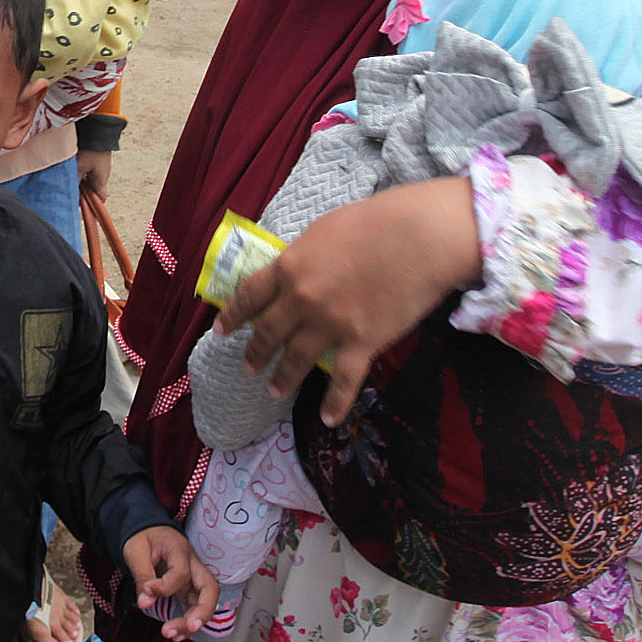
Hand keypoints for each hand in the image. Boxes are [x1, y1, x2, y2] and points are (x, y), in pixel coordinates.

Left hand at [76, 150, 113, 201]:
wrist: (100, 131)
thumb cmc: (91, 151)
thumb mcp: (80, 167)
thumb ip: (75, 181)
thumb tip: (71, 192)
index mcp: (101, 181)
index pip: (101, 199)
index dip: (93, 205)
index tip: (82, 205)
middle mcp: (103, 176)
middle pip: (94, 190)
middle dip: (83, 192)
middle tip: (72, 190)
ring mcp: (102, 168)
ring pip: (91, 180)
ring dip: (82, 181)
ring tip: (72, 177)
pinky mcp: (99, 160)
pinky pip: (91, 171)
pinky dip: (83, 172)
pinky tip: (75, 167)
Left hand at [120, 526, 217, 639]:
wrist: (147, 531)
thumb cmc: (143, 537)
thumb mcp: (136, 551)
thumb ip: (142, 576)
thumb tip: (145, 602)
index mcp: (180, 550)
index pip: (182, 573)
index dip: (165, 586)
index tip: (147, 590)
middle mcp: (193, 565)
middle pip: (210, 589)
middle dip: (203, 611)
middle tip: (189, 626)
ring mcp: (192, 578)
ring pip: (204, 603)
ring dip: (192, 622)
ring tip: (171, 634)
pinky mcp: (187, 589)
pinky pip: (194, 608)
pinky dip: (187, 623)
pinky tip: (176, 634)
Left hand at [217, 176, 481, 426]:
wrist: (419, 237)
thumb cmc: (376, 221)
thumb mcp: (324, 230)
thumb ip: (303, 256)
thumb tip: (292, 271)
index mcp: (290, 267)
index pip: (250, 295)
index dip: (233, 315)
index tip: (221, 331)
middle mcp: (303, 299)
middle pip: (269, 332)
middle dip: (256, 352)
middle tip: (249, 366)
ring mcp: (330, 324)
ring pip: (296, 359)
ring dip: (282, 377)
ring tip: (274, 389)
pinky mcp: (362, 342)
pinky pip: (343, 380)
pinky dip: (334, 402)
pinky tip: (328, 419)